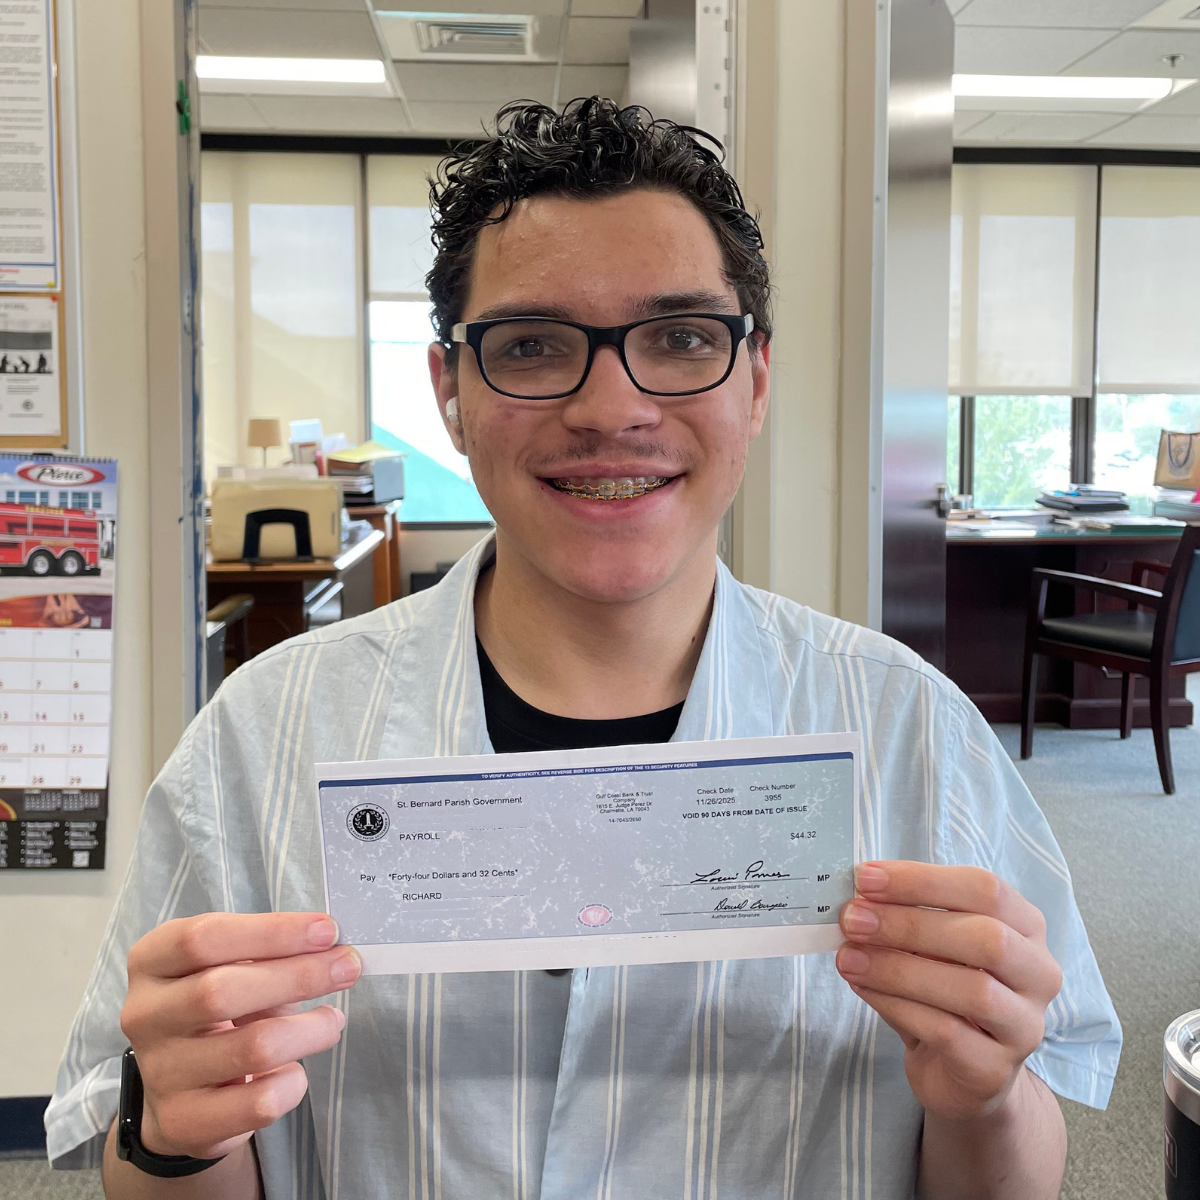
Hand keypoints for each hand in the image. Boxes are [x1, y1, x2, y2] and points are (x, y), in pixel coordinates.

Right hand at [120, 912, 360, 1159]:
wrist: (182, 1089)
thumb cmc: (219, 1008)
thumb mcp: (232, 966)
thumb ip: (271, 953)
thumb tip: (334, 948)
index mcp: (151, 962)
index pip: (203, 938)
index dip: (272, 932)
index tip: (327, 930)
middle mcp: (145, 1016)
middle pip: (221, 991)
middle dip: (299, 975)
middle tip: (348, 966)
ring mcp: (160, 1073)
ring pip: (250, 1048)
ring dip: (309, 1030)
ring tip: (332, 1020)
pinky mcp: (183, 1122)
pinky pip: (259, 1102)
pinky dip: (293, 1081)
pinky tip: (296, 1069)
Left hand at [835, 861, 1061, 1120]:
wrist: (960, 1073)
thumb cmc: (944, 992)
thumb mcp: (929, 946)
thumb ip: (904, 919)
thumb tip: (857, 901)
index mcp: (1025, 926)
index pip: (985, 889)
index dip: (923, 881)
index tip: (865, 878)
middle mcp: (1038, 972)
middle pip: (986, 937)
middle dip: (910, 924)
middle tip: (852, 919)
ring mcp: (1024, 1025)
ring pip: (972, 989)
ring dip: (899, 968)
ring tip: (847, 958)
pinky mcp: (997, 1068)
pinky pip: (947, 1032)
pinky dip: (896, 1005)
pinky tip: (861, 988)